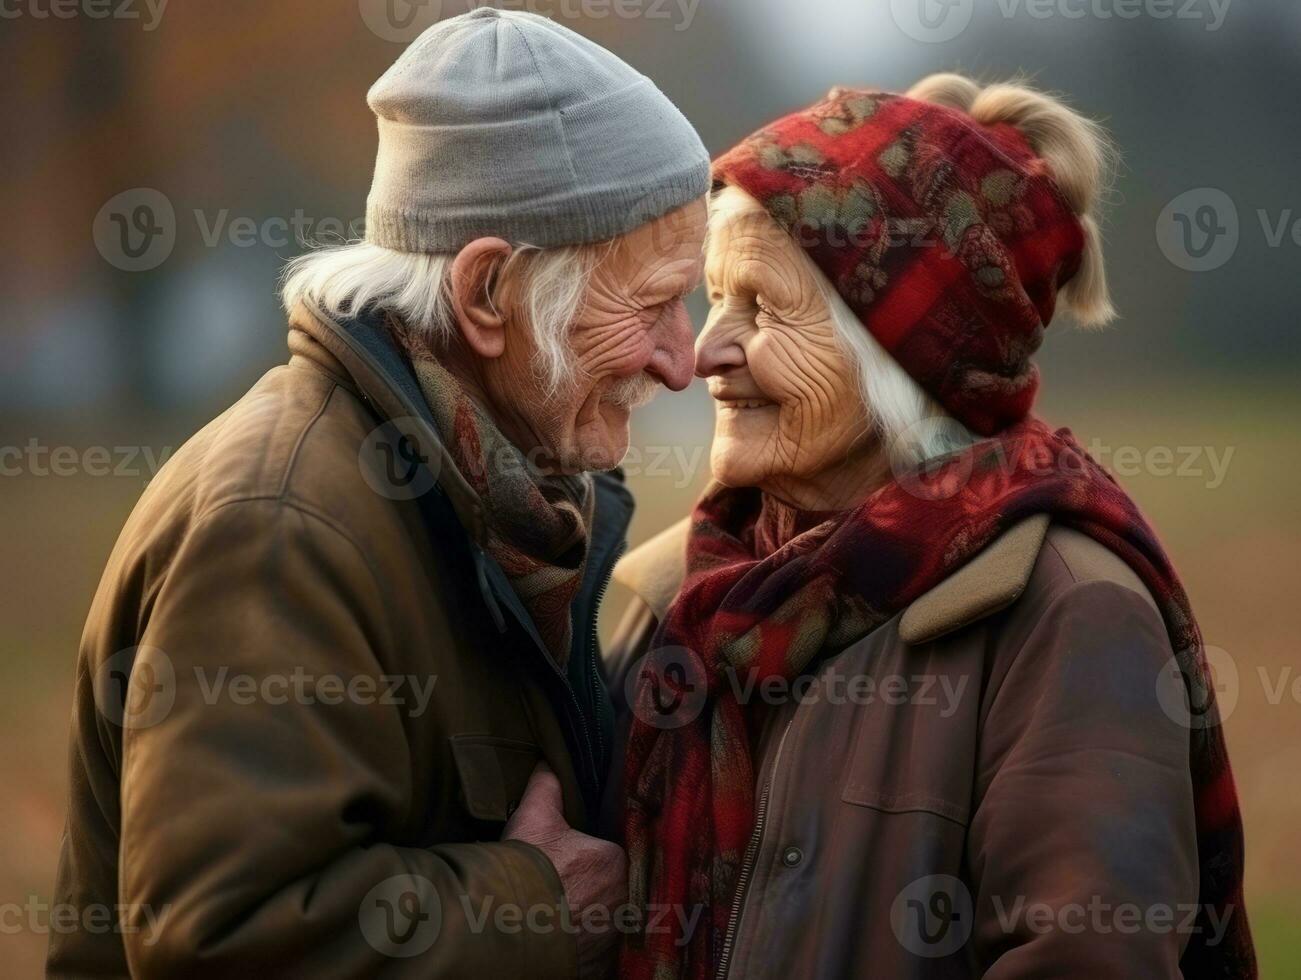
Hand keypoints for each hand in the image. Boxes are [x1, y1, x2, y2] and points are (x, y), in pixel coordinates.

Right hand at [504, 763, 626, 979]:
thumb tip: (549, 762)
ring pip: (600, 920)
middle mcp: (623, 900)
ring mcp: (612, 936)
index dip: (582, 858)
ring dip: (584, 918)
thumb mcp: (533, 817)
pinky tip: (559, 937)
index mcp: (615, 861)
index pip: (604, 855)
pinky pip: (595, 950)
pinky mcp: (600, 965)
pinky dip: (581, 945)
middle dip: (587, 889)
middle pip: (605, 889)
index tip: (564, 863)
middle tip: (558, 889)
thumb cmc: (525, 869)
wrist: (506, 929)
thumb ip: (547, 785)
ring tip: (555, 914)